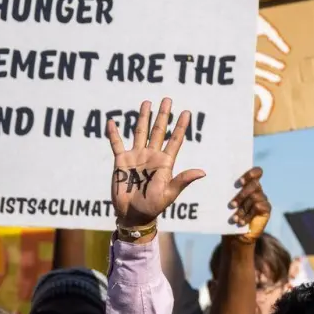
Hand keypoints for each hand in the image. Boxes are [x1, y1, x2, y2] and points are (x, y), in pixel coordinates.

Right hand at [108, 97, 204, 231]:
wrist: (134, 215)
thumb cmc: (153, 206)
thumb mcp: (169, 193)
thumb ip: (183, 180)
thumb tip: (202, 172)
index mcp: (165, 163)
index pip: (174, 140)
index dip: (180, 126)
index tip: (187, 112)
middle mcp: (151, 156)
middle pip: (158, 131)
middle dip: (163, 115)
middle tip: (167, 99)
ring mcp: (136, 157)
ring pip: (140, 132)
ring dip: (143, 117)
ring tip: (146, 102)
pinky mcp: (121, 162)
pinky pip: (116, 144)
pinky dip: (113, 133)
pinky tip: (111, 121)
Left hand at [228, 166, 271, 238]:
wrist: (236, 235)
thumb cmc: (228, 215)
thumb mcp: (225, 202)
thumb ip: (224, 191)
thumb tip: (209, 179)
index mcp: (248, 184)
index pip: (257, 172)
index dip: (250, 174)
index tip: (239, 183)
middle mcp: (257, 190)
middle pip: (255, 184)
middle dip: (242, 195)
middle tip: (231, 205)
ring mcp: (263, 199)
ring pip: (254, 197)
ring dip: (242, 209)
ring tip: (234, 218)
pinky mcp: (266, 209)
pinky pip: (258, 207)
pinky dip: (248, 215)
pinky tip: (241, 222)